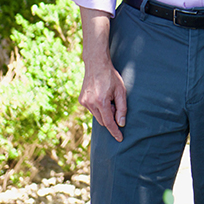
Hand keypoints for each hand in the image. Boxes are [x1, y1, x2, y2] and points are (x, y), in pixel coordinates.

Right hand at [78, 7, 125, 141]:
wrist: (96, 64)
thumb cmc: (111, 76)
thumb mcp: (121, 91)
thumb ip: (122, 108)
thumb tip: (121, 123)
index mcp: (101, 102)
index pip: (109, 123)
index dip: (115, 132)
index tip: (120, 139)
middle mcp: (90, 103)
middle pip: (103, 120)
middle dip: (111, 117)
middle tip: (115, 105)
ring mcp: (84, 102)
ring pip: (97, 115)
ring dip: (104, 112)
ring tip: (108, 97)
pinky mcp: (81, 100)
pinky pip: (92, 110)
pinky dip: (98, 107)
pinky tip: (101, 95)